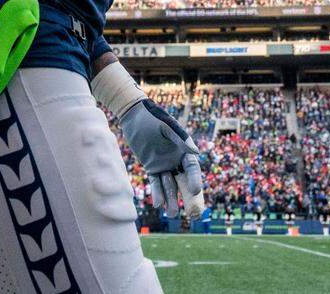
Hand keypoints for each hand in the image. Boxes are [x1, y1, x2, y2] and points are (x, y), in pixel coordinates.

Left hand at [119, 99, 204, 219]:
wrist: (133, 115)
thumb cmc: (152, 116)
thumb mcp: (166, 126)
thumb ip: (180, 138)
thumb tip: (196, 153)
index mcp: (184, 149)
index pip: (192, 168)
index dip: (194, 179)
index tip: (196, 191)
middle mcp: (176, 159)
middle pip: (183, 181)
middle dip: (186, 197)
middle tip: (191, 213)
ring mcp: (164, 164)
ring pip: (169, 185)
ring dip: (171, 199)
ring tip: (171, 214)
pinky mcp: (151, 167)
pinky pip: (155, 182)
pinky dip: (157, 193)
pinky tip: (158, 205)